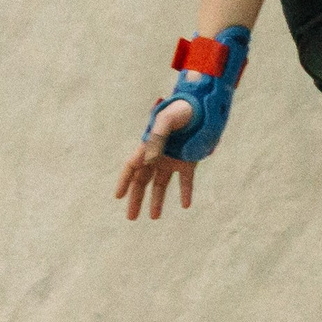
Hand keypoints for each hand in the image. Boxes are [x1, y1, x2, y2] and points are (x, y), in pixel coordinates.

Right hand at [116, 101, 199, 219]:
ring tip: (154, 217)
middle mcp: (158, 155)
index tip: (118, 196)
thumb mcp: (167, 119)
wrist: (202, 104)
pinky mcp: (188, 162)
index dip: (124, 182)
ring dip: (157, 201)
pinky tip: (186, 205)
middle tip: (131, 217)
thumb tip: (149, 161)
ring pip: (161, 184)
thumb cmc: (181, 109)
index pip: (132, 167)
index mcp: (148, 145)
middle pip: (143, 181)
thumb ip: (157, 137)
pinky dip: (185, 193)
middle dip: (136, 199)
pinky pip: (185, 181)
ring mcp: (172, 160)